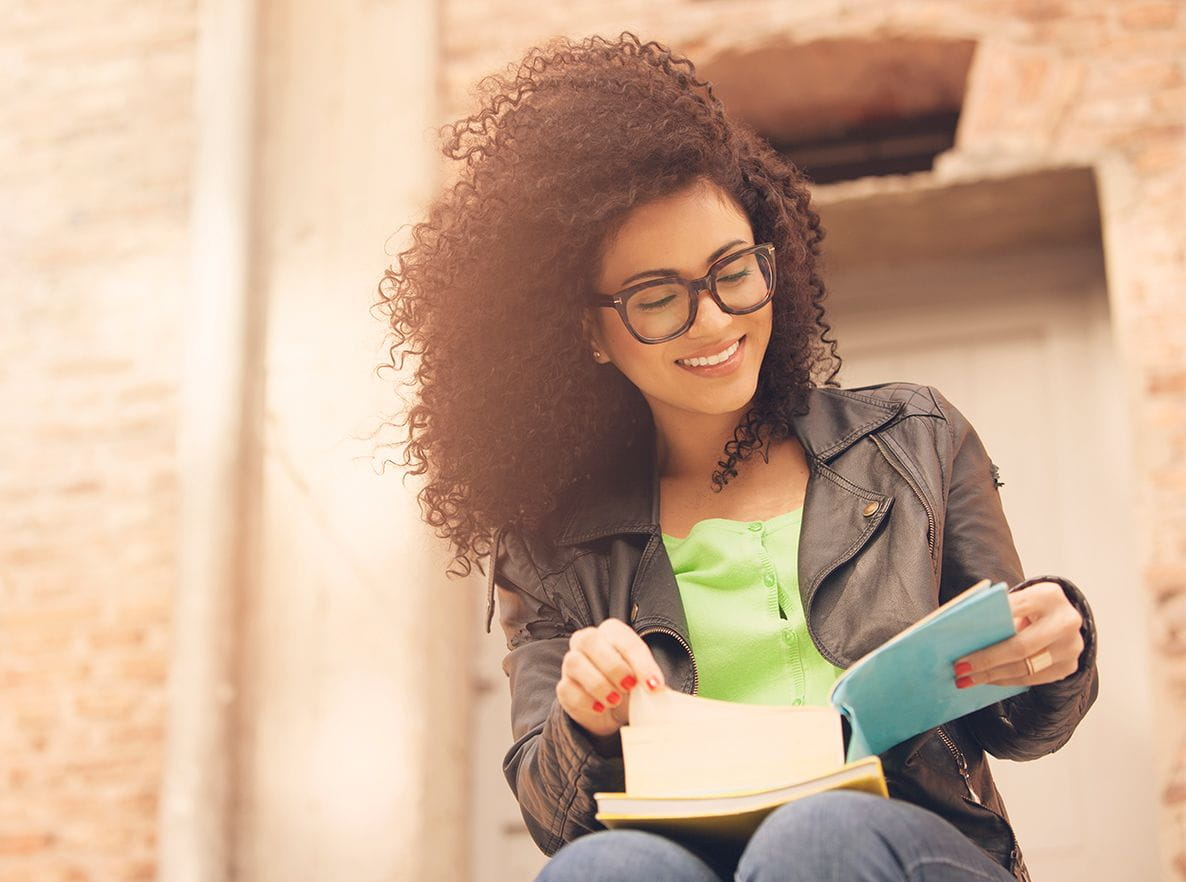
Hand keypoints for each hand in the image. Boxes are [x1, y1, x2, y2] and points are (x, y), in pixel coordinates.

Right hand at [556, 617, 665, 737]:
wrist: (614, 711)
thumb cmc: (631, 687)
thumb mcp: (645, 682)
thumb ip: (651, 682)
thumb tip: (658, 690)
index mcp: (612, 632)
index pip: (623, 639)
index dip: (641, 663)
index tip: (655, 686)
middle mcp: (587, 641)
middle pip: (590, 640)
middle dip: (613, 666)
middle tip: (630, 688)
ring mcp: (571, 663)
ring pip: (574, 662)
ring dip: (598, 684)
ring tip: (615, 700)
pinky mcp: (563, 686)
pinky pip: (567, 689)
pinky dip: (586, 702)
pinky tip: (600, 708)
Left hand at [953, 581, 1084, 687]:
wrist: (1064, 614)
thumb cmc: (1031, 606)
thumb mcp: (1019, 599)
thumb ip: (999, 611)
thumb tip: (962, 634)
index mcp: (1048, 596)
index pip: (1012, 611)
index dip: (985, 627)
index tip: (958, 642)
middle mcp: (1066, 622)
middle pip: (1021, 647)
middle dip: (986, 660)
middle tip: (960, 670)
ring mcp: (1071, 647)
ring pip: (1026, 668)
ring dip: (992, 676)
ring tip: (967, 680)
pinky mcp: (1070, 666)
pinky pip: (1033, 679)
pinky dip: (1007, 680)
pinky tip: (988, 681)